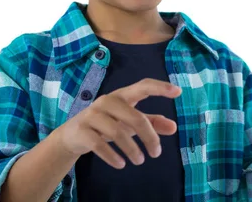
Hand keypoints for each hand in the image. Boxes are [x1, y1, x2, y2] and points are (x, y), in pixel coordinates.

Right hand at [53, 78, 181, 168]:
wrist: (72, 135)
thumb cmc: (107, 124)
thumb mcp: (129, 122)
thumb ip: (152, 123)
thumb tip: (174, 127)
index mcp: (122, 95)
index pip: (143, 86)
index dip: (160, 88)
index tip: (178, 92)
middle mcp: (107, 101)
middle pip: (135, 117)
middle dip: (149, 137)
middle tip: (157, 153)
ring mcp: (92, 115)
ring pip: (117, 132)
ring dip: (132, 149)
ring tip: (140, 161)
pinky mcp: (82, 131)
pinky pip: (99, 144)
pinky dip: (113, 156)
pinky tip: (121, 164)